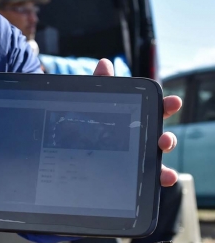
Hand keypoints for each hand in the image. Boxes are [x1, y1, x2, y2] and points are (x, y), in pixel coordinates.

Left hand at [93, 59, 181, 186]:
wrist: (68, 157)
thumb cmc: (83, 127)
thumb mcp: (88, 106)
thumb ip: (98, 85)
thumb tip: (105, 63)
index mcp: (133, 120)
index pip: (153, 110)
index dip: (166, 106)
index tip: (174, 103)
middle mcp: (139, 139)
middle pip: (159, 138)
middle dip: (168, 138)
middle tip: (164, 140)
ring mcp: (137, 159)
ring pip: (157, 160)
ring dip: (164, 166)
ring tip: (165, 170)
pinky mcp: (132, 178)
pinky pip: (150, 179)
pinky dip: (161, 179)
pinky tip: (164, 179)